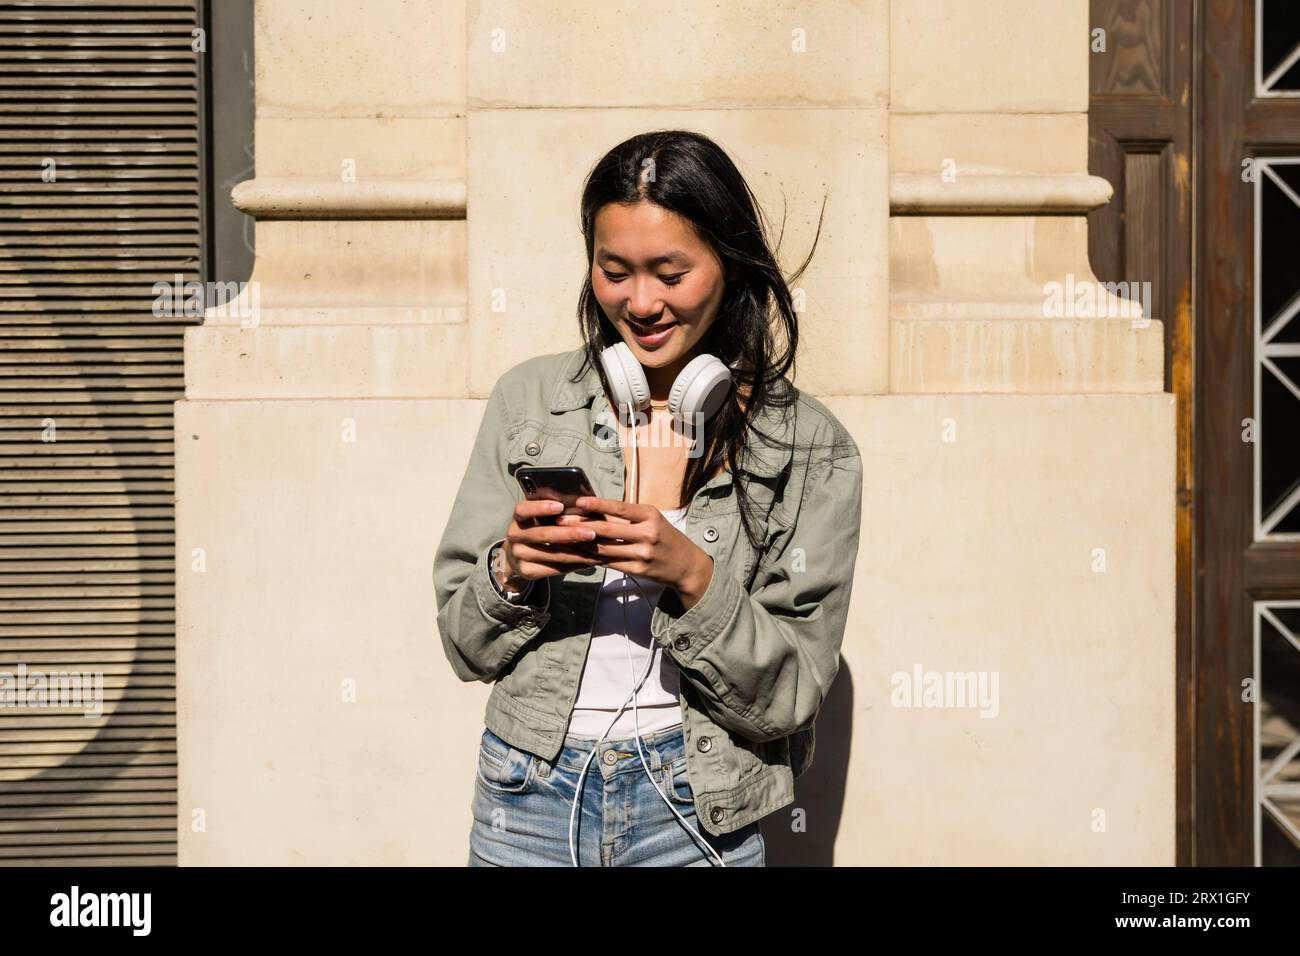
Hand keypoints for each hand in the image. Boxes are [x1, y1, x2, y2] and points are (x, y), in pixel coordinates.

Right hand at [497, 499, 603, 587]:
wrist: (517, 557)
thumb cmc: (536, 530)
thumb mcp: (538, 518)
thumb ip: (553, 511)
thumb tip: (582, 504)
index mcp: (518, 518)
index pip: (523, 510)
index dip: (540, 507)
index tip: (560, 506)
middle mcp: (514, 536)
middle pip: (542, 534)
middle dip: (569, 533)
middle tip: (591, 533)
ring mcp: (519, 555)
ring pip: (552, 554)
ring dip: (577, 553)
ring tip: (596, 550)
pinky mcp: (526, 571)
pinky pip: (554, 569)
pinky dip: (573, 565)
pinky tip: (587, 561)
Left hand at [572, 496, 714, 607]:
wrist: (686, 565)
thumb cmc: (665, 537)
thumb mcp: (652, 519)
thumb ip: (627, 516)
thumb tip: (595, 510)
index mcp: (650, 515)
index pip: (620, 508)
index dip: (597, 505)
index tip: (579, 501)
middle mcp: (647, 534)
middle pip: (607, 530)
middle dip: (581, 525)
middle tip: (560, 521)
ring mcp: (642, 554)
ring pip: (605, 549)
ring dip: (581, 544)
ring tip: (562, 538)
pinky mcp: (637, 570)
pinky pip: (609, 563)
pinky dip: (592, 559)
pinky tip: (578, 555)